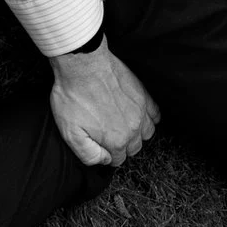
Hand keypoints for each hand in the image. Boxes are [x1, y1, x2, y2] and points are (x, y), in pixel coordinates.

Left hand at [49, 42, 158, 165]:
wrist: (83, 66)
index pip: (118, 159)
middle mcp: (133, 129)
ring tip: (123, 127)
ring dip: (137, 134)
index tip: (101, 148)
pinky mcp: (143, 95)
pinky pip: (156, 114)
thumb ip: (88, 153)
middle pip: (134, 148)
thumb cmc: (73, 97)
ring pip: (147, 133)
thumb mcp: (70, 132)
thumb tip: (104, 160)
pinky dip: (150, 118)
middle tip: (109, 137)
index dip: (108, 155)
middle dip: (122, 147)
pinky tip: (138, 115)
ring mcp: (141, 111)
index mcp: (116, 140)